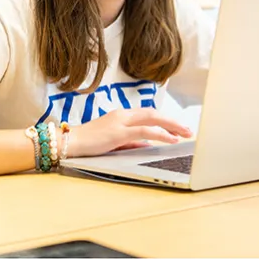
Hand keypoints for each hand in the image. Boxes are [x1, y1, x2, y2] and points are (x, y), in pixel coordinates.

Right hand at [67, 108, 192, 157]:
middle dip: (173, 121)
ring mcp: (120, 122)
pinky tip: (171, 139)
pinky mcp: (118, 132)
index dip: (165, 119)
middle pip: (153, 113)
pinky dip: (160, 134)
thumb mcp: (113, 141)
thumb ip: (129, 141)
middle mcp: (122, 114)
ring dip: (171, 126)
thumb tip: (146, 146)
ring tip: (185, 133)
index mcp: (121, 115)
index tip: (178, 127)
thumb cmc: (88, 142)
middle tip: (188, 129)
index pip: (148, 113)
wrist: (69, 142)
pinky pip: (144, 131)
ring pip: (152, 119)